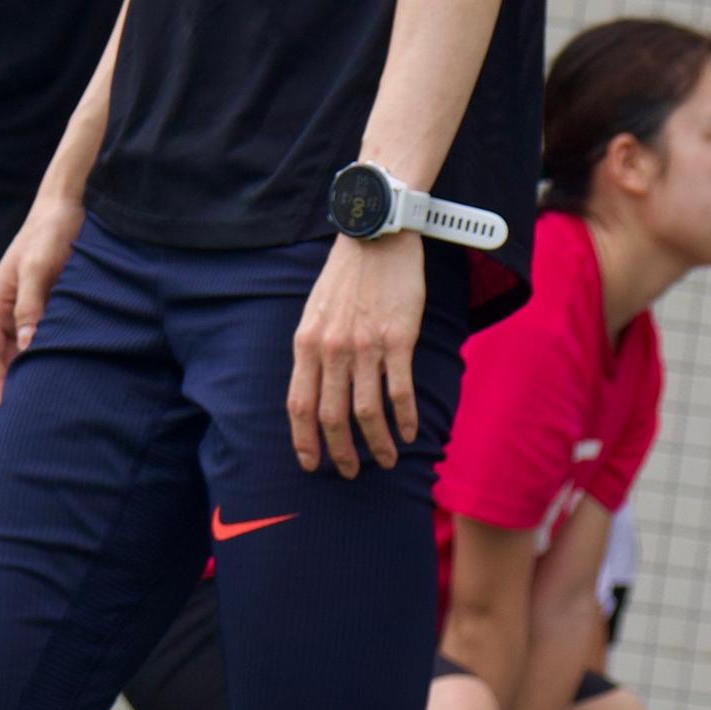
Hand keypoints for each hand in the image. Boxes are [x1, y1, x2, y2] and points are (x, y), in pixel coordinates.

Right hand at [0, 193, 84, 401]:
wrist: (70, 206)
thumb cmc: (51, 232)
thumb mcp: (41, 268)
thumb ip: (33, 305)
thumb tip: (28, 345)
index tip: (7, 410)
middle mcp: (8, 309)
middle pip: (6, 358)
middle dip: (14, 385)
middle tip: (32, 418)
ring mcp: (28, 308)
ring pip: (27, 351)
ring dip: (34, 374)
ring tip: (50, 403)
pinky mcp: (49, 305)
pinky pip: (46, 338)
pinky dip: (52, 357)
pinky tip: (68, 374)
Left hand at [287, 231, 429, 475]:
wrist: (376, 236)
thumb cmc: (347, 275)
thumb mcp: (315, 312)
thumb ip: (314, 350)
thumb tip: (316, 388)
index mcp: (307, 343)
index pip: (298, 404)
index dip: (303, 440)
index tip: (310, 464)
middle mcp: (332, 349)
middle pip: (332, 416)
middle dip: (340, 453)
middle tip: (349, 473)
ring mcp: (365, 346)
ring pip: (367, 411)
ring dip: (377, 444)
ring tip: (387, 461)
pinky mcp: (398, 340)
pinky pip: (400, 391)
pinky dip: (406, 418)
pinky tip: (412, 433)